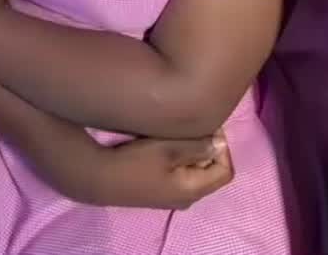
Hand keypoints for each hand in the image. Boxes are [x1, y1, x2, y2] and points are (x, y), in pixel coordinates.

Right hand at [97, 131, 232, 208]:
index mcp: (194, 190)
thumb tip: (222, 143)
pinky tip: (167, 145)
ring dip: (192, 151)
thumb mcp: (170, 149)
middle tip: (193, 128)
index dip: (222, 148)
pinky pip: (183, 173)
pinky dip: (181, 158)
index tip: (208, 128)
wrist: (102, 178)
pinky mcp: (162, 191)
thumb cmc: (137, 161)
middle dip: (207, 147)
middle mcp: (188, 198)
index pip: (225, 171)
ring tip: (178, 134)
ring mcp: (174, 196)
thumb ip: (199, 146)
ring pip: (196, 170)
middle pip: (212, 170)